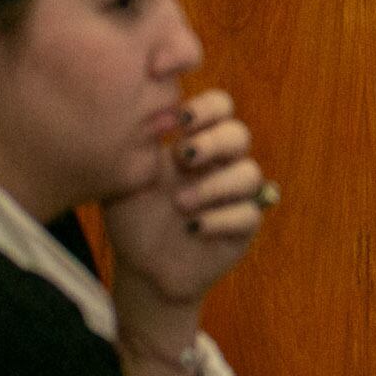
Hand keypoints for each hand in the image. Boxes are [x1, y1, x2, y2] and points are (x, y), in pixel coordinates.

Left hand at [102, 90, 272, 321]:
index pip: (219, 109)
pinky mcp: (243, 228)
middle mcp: (221, 165)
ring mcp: (235, 196)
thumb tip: (148, 117)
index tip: (180, 120)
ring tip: (180, 203)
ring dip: (215, 185)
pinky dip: (221, 219)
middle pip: (239, 135)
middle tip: (184, 156)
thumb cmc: (134, 217)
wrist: (141, 268)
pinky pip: (249, 214)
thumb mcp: (126, 181)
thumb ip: (136, 151)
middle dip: (214, 142)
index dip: (207, 107)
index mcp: (197, 144)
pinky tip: (192, 228)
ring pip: (249, 174)